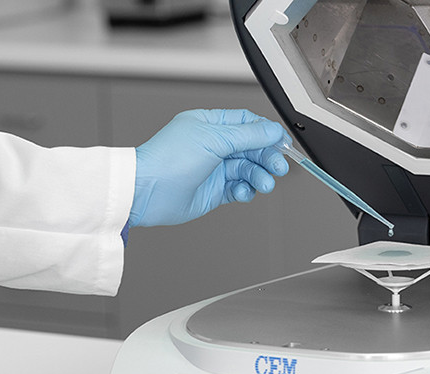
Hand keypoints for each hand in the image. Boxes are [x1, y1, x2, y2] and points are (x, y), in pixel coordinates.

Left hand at [129, 109, 289, 226]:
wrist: (148, 192)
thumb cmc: (168, 160)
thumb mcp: (214, 139)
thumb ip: (248, 135)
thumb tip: (273, 131)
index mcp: (210, 125)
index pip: (247, 124)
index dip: (266, 133)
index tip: (282, 143)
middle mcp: (213, 145)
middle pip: (252, 148)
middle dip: (267, 158)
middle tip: (278, 168)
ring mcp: (214, 169)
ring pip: (248, 170)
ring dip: (259, 176)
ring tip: (263, 184)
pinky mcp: (214, 191)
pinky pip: (239, 189)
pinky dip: (245, 191)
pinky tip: (243, 192)